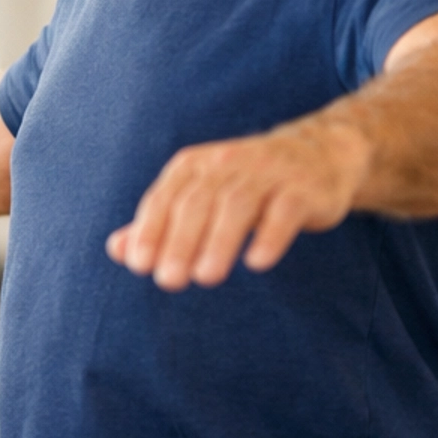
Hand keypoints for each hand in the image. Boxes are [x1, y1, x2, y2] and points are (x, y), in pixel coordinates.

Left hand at [106, 116, 371, 289]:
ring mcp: (268, 172)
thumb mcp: (201, 196)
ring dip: (219, 241)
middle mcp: (228, 162)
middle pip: (198, 202)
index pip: (165, 198)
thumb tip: (117, 250)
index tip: (139, 266)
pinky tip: (257, 263)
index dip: (150, 230)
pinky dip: (270, 235)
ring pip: (238, 205)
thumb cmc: (247, 185)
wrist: (320, 155)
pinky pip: (285, 210)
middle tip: (169, 282)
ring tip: (205, 278)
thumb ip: (160, 223)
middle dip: (180, 242)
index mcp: (196, 166)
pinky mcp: (303, 187)